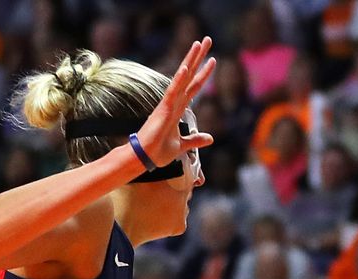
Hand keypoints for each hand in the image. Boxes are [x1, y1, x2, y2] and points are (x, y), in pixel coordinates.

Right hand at [136, 38, 217, 167]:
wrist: (144, 158)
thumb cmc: (158, 151)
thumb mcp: (182, 146)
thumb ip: (195, 140)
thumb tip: (210, 138)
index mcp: (179, 108)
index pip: (194, 86)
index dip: (204, 73)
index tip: (213, 59)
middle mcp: (174, 101)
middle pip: (189, 75)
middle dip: (199, 57)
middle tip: (207, 39)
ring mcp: (169, 104)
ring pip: (182, 78)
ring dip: (190, 60)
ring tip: (198, 43)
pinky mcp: (163, 110)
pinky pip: (172, 92)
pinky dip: (179, 80)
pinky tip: (185, 68)